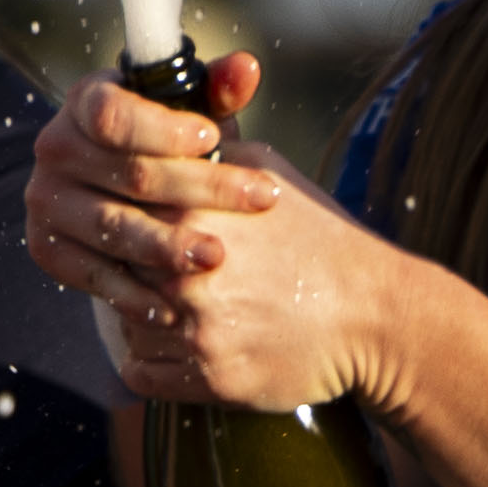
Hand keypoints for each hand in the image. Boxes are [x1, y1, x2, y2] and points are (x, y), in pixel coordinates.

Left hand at [24, 60, 391, 410]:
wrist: (375, 314)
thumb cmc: (316, 235)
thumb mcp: (265, 169)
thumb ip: (205, 145)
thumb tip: (155, 108)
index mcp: (191, 214)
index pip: (112, 209)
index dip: (119, 215)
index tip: (130, 220)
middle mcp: (186, 274)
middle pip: (112, 266)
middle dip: (127, 264)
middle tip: (150, 263)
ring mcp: (196, 330)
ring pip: (121, 319)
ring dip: (139, 312)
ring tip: (180, 301)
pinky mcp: (209, 378)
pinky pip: (140, 369)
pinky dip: (156, 358)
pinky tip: (187, 338)